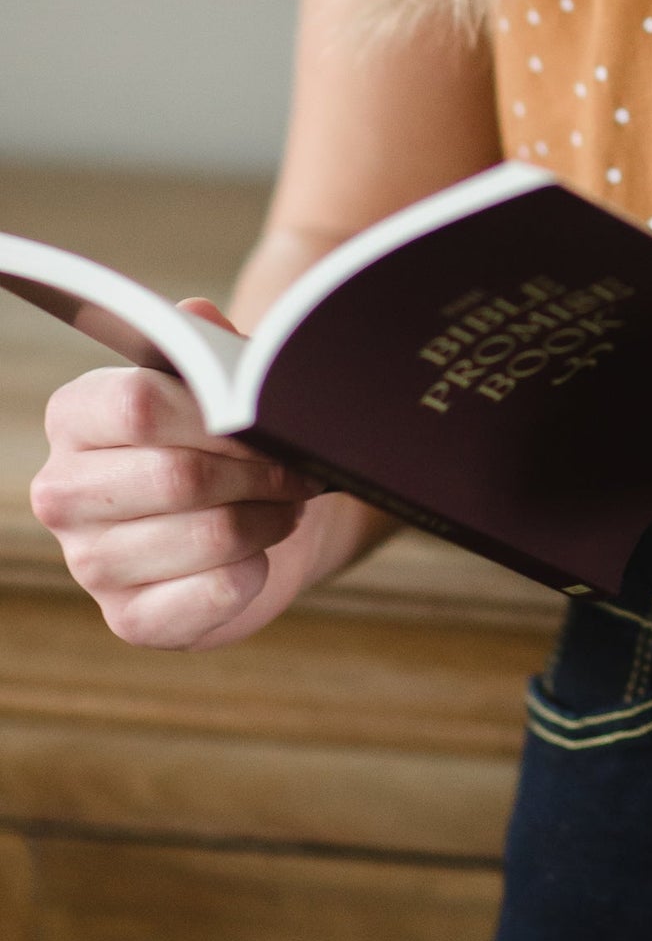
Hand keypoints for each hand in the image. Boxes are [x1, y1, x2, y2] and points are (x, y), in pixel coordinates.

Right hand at [30, 300, 323, 650]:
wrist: (251, 515)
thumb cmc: (228, 437)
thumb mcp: (222, 381)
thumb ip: (209, 347)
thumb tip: (197, 320)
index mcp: (76, 416)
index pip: (136, 404)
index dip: (214, 413)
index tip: (259, 415)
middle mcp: (65, 492)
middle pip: (176, 475)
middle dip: (256, 469)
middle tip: (296, 466)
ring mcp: (90, 563)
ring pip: (206, 534)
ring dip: (267, 517)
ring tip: (286, 502)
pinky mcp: (130, 619)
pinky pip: (214, 592)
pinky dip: (256, 569)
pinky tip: (260, 552)